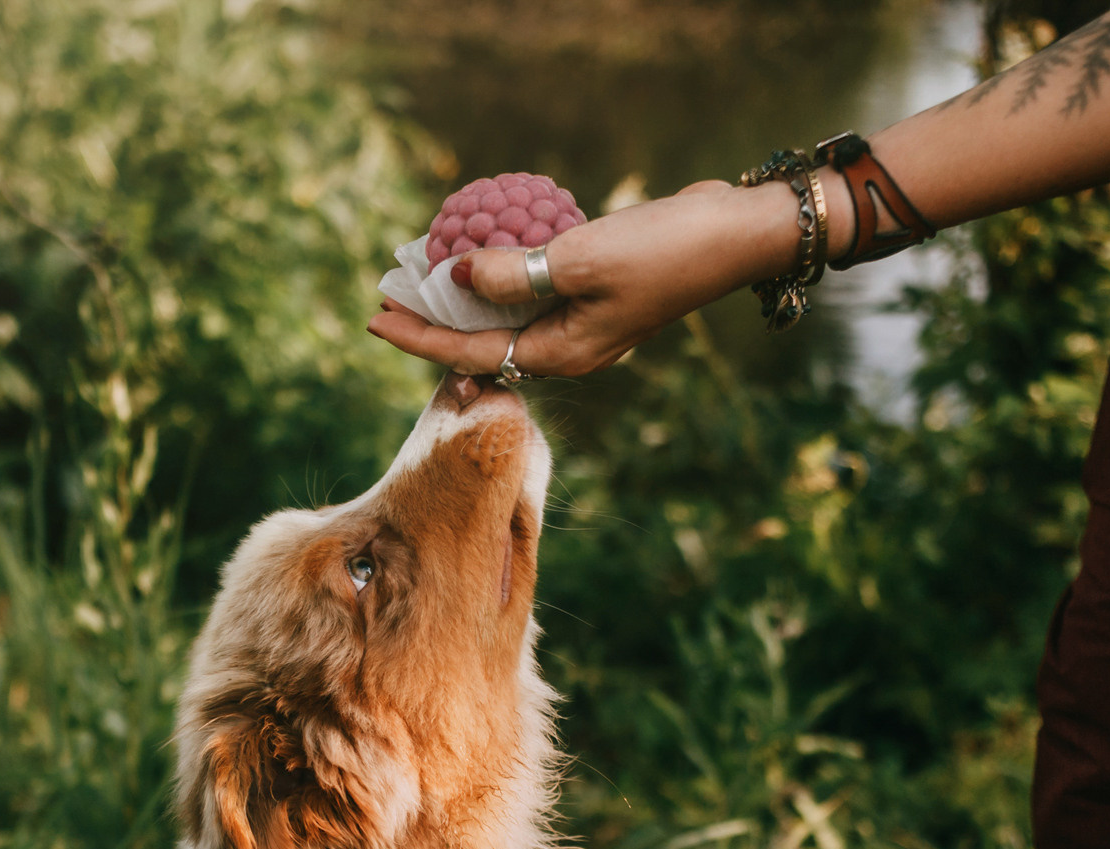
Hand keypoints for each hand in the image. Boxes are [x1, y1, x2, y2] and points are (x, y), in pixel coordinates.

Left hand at [367, 179, 805, 378]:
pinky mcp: (596, 290)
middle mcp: (567, 347)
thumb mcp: (578, 258)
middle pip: (483, 343)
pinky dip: (504, 274)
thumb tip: (455, 277)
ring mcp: (583, 321)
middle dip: (433, 323)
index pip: (469, 355)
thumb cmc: (663, 250)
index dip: (417, 338)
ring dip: (465, 298)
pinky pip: (534, 288)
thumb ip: (512, 273)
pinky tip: (483, 251)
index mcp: (561, 354)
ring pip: (507, 316)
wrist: (735, 233)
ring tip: (422, 274)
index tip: (374, 318)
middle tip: (386, 297)